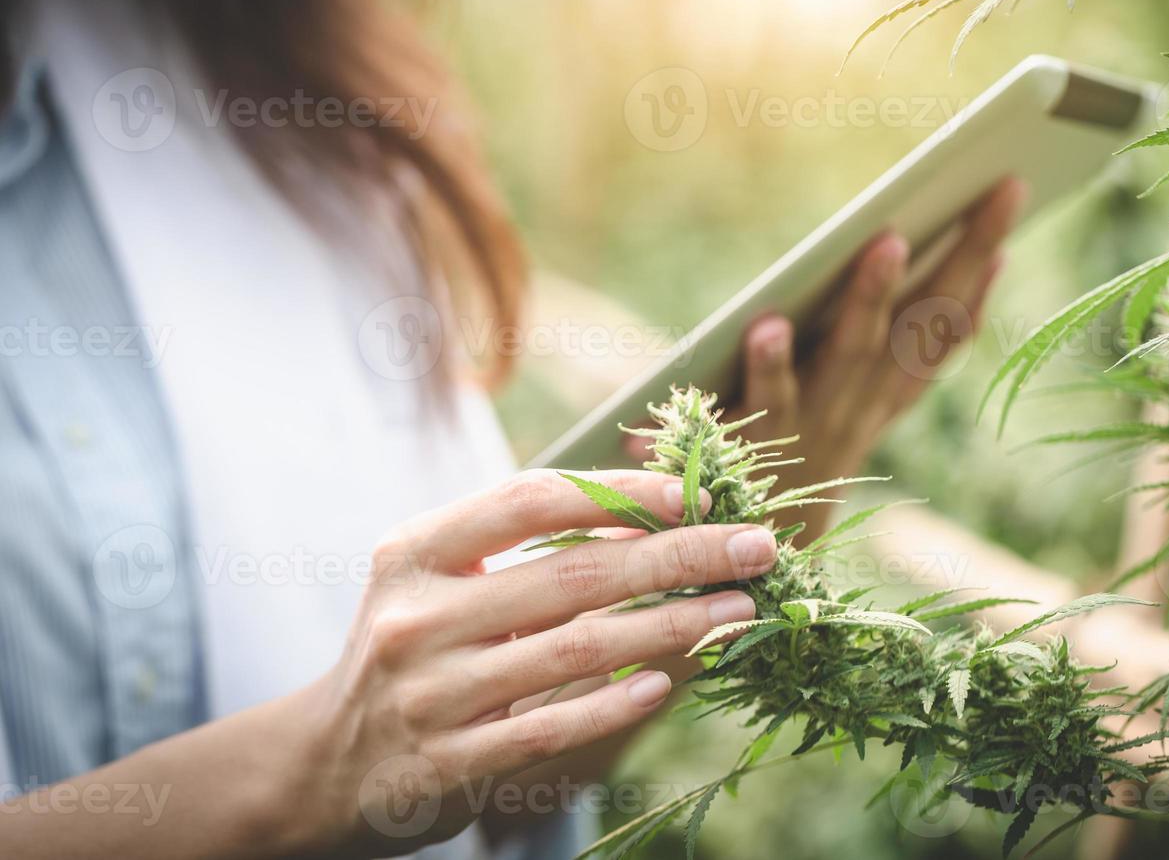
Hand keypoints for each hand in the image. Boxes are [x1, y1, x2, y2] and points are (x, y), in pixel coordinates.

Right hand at [290, 468, 776, 855]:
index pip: (530, 500)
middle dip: (678, 556)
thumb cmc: (413, 646)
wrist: (325, 763)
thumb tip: (651, 508)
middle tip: (755, 547)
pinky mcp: (450, 764)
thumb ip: (521, 543)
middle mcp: (418, 617)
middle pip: (572, 574)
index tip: (694, 495)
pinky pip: (550, 728)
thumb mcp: (438, 578)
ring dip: (671, 626)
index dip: (619, 492)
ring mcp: (432, 694)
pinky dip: (613, 704)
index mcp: (417, 552)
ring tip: (738, 610)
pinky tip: (666, 683)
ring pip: (576, 650)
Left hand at [729, 178, 1024, 535]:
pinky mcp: (757, 442)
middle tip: (995, 194)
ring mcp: (817, 426)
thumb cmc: (787, 449)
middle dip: (962, 258)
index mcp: (884, 397)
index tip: (1008, 228)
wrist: (748, 554)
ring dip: (873, 299)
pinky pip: (769, 401)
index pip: (942, 334)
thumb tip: (896, 247)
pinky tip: (767, 322)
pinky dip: (770, 364)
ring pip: (852, 355)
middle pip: (920, 327)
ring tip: (889, 243)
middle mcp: (863, 408)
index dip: (980, 284)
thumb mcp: (837, 399)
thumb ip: (866, 336)